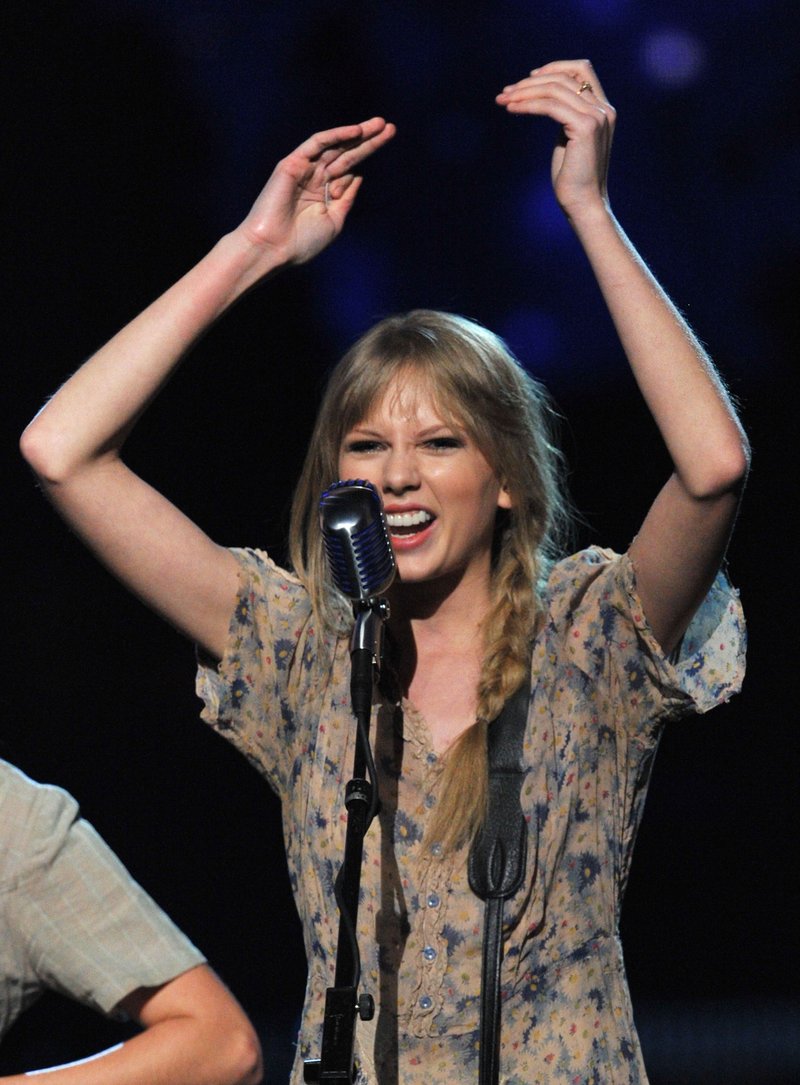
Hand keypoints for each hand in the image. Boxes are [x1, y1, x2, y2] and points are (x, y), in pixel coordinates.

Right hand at [237, 117, 395, 267]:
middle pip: (346, 154)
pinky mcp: (292, 164)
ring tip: (380, 124)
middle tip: (390, 128)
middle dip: (368, 141)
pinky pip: (316, 144)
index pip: (350, 168)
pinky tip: (356, 132)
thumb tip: (357, 175)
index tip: (387, 142)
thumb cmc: (301, 242)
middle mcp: (315, 179)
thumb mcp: (334, 220)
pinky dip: (336, 136)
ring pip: (335, 146)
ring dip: (357, 134)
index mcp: (325, 194)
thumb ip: (346, 199)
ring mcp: (304, 170)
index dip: (367, 155)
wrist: (274, 249)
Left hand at [495, 60, 614, 218]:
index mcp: (603, 108)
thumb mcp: (568, 138)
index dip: (554, 67)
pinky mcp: (586, 127)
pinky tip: (512, 109)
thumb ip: (565, 115)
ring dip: (524, 92)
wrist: (583, 203)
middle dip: (530, 83)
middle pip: (563, 78)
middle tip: (505, 93)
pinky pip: (550, 106)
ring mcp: (597, 116)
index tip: (529, 78)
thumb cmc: (572, 177)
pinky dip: (528, 105)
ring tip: (503, 100)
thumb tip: (544, 100)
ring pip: (555, 89)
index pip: (582, 70)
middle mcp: (603, 109)